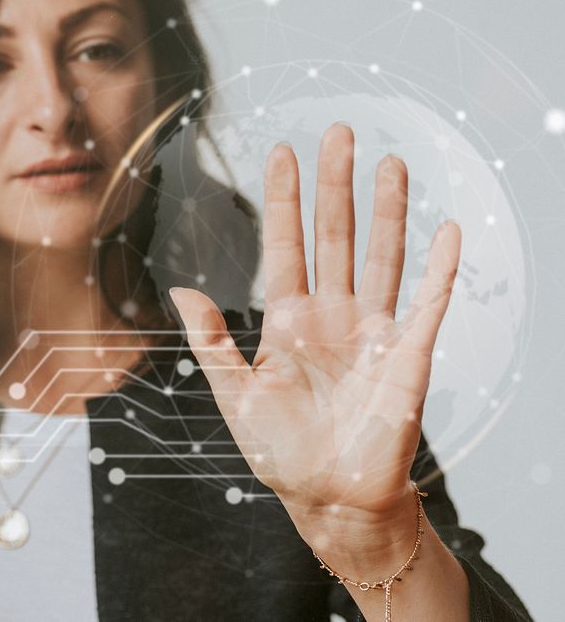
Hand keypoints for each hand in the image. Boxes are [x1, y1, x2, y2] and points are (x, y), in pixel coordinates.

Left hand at [170, 123, 460, 527]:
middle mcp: (332, 314)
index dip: (284, 200)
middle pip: (334, 236)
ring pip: (380, 257)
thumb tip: (183, 289)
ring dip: (386, 211)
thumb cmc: (280, 451)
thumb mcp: (234, 395)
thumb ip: (212, 341)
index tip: (281, 151)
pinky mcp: (409, 356)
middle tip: (339, 132)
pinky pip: (429, 304)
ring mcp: (373, 331)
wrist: (328, 498)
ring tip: (389, 162)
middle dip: (336, 184)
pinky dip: (440, 268)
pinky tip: (447, 228)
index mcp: (288, 320)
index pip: (286, 245)